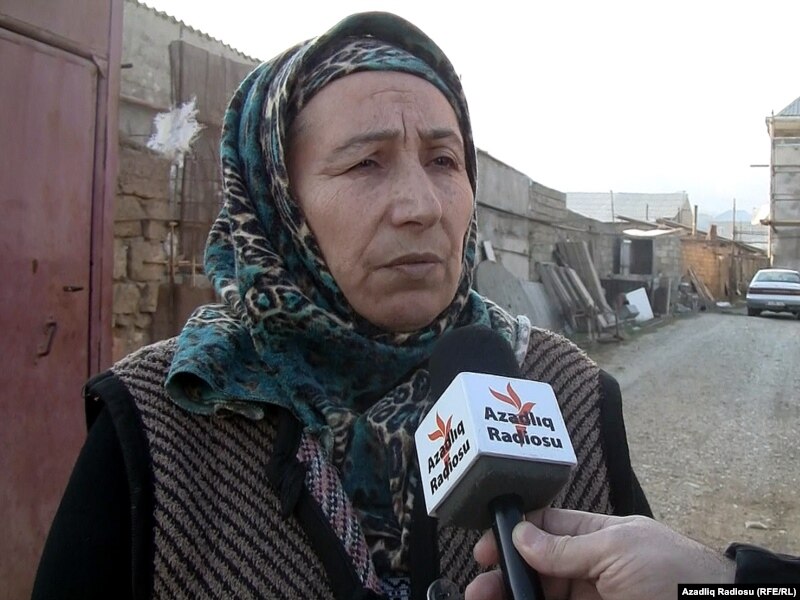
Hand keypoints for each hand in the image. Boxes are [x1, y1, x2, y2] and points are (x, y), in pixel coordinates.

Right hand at [465, 508, 734, 599]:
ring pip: (544, 597)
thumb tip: (521, 534)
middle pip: (538, 570)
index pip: (548, 529)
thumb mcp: (619, 550)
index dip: (515, 534)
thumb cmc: (677, 574)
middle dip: (506, 576)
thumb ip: (566, 547)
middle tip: (478, 591)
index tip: (485, 549)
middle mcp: (593, 571)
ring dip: (514, 597)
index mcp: (600, 539)